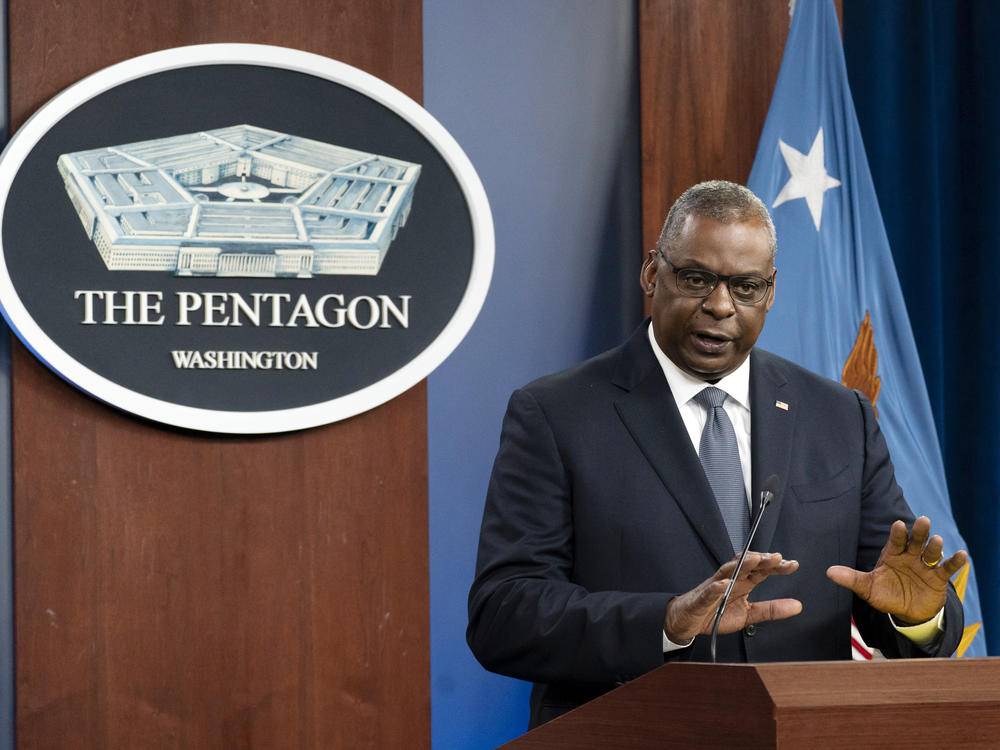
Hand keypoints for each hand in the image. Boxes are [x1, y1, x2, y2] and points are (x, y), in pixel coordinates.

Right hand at [664, 552, 800, 642]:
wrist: (687, 621)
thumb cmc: (715, 612)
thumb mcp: (749, 614)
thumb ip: (771, 609)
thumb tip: (797, 605)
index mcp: (742, 583)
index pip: (761, 570)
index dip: (776, 566)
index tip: (792, 565)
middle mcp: (729, 580)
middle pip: (746, 565)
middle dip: (761, 560)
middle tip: (777, 558)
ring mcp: (714, 587)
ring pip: (728, 571)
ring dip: (741, 564)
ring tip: (755, 560)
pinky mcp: (701, 598)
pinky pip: (708, 591)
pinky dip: (716, 587)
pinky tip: (724, 584)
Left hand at [826, 516, 966, 624]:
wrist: (906, 612)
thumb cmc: (885, 594)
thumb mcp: (867, 588)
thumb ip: (851, 578)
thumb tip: (828, 572)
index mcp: (892, 554)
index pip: (895, 541)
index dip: (898, 533)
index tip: (899, 524)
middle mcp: (910, 556)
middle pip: (915, 541)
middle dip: (919, 532)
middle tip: (923, 520)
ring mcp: (925, 566)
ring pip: (931, 553)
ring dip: (935, 547)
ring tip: (937, 541)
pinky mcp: (938, 578)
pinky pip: (947, 568)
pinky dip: (955, 561)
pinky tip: (962, 554)